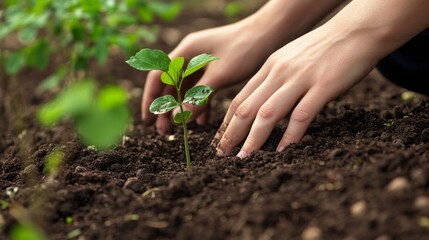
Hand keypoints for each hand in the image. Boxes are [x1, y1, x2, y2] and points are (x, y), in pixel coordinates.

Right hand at [142, 20, 279, 133]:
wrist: (271, 33)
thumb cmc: (244, 49)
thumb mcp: (219, 76)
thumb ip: (197, 97)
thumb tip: (178, 119)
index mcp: (186, 51)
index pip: (158, 75)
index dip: (151, 98)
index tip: (148, 120)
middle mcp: (191, 55)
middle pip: (170, 84)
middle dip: (165, 108)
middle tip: (163, 131)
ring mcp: (203, 62)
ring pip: (185, 89)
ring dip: (181, 108)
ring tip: (179, 129)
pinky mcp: (216, 68)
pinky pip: (201, 89)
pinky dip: (199, 104)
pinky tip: (201, 121)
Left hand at [214, 24, 380, 157]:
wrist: (357, 30)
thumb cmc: (325, 48)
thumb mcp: (291, 58)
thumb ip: (277, 79)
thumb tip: (266, 106)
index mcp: (269, 67)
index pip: (240, 98)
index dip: (227, 122)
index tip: (219, 140)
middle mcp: (279, 72)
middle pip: (247, 107)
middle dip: (231, 134)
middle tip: (221, 154)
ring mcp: (300, 79)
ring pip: (268, 113)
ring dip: (253, 139)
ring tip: (244, 158)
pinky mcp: (322, 86)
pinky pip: (301, 115)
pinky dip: (289, 136)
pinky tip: (281, 151)